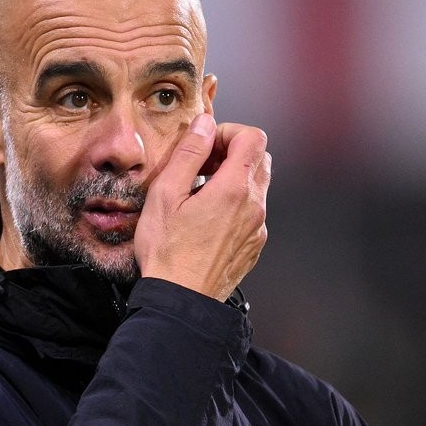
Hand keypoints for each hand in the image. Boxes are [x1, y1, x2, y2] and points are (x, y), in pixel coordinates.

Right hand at [135, 113, 270, 301]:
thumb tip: (203, 124)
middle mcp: (254, 207)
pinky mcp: (254, 246)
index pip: (252, 137)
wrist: (181, 301)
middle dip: (232, 152)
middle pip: (260, 158)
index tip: (205, 145)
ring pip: (257, 186)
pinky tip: (207, 219)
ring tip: (201, 194)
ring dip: (233, 179)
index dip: (227, 132)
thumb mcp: (166, 195)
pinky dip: (235, 205)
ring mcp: (257, 228)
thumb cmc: (168, 253)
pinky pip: (253, 213)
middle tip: (203, 165)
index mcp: (234, 189)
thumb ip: (189, 153)